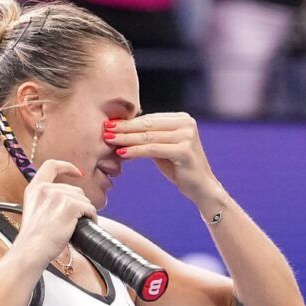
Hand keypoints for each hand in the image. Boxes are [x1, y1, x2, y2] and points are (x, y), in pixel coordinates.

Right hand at [13, 160, 96, 268]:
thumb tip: (72, 198)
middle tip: (73, 221)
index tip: (77, 172)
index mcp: (35, 189)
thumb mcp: (35, 210)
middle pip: (74, 189)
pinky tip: (85, 226)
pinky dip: (92, 217)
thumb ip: (48, 199)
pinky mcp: (70, 205)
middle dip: (79, 203)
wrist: (32, 251)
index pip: (51, 166)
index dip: (67, 166)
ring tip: (76, 225)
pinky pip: (89, 208)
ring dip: (85, 212)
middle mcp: (46, 189)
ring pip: (83, 199)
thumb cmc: (34, 238)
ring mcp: (58, 196)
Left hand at [103, 113, 220, 205]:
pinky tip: (122, 153)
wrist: (201, 187)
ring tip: (109, 140)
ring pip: (148, 137)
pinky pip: (153, 149)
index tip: (109, 124)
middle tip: (105, 129)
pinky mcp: (185, 150)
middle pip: (148, 125)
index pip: (149, 118)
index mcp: (181, 119)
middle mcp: (186, 123)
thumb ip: (148, 137)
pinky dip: (136, 151)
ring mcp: (187, 136)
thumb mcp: (162, 147)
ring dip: (126, 139)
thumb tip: (119, 130)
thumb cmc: (179, 167)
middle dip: (124, 128)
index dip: (128, 122)